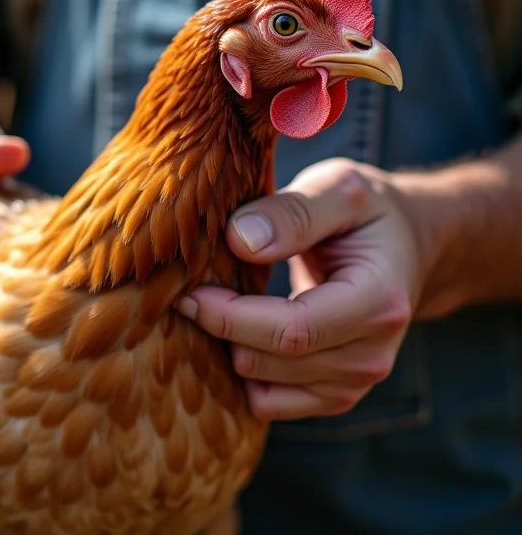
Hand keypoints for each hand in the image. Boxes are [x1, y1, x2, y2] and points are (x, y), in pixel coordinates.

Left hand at [176, 158, 424, 421]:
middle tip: (187, 289)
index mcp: (379, 302)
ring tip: (214, 306)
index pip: (292, 330)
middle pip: (271, 361)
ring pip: (264, 390)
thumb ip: (294, 212)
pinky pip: (269, 404)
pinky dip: (243, 374)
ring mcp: (354, 383)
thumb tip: (240, 241)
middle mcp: (372, 355)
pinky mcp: (334, 395)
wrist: (405, 248)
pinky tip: (236, 333)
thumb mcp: (340, 188)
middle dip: (219, 329)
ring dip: (228, 351)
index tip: (188, 290)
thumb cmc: (368, 214)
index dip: (231, 316)